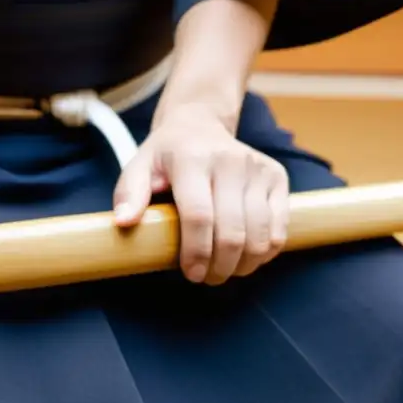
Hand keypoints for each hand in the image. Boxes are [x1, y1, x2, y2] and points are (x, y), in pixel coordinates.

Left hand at [113, 105, 288, 285]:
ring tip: (226, 270)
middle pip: (233, 231)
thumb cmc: (166, 156)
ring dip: (244, 264)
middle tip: (207, 278)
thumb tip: (123, 223)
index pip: (199, 216)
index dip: (197, 252)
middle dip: (220, 266)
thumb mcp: (139, 167)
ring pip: (260, 235)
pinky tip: (247, 257)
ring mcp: (258, 169)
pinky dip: (265, 252)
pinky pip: (279, 229)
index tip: (192, 274)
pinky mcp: (277, 178)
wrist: (201, 125)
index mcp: (192, 159)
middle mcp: (231, 161)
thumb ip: (129, 194)